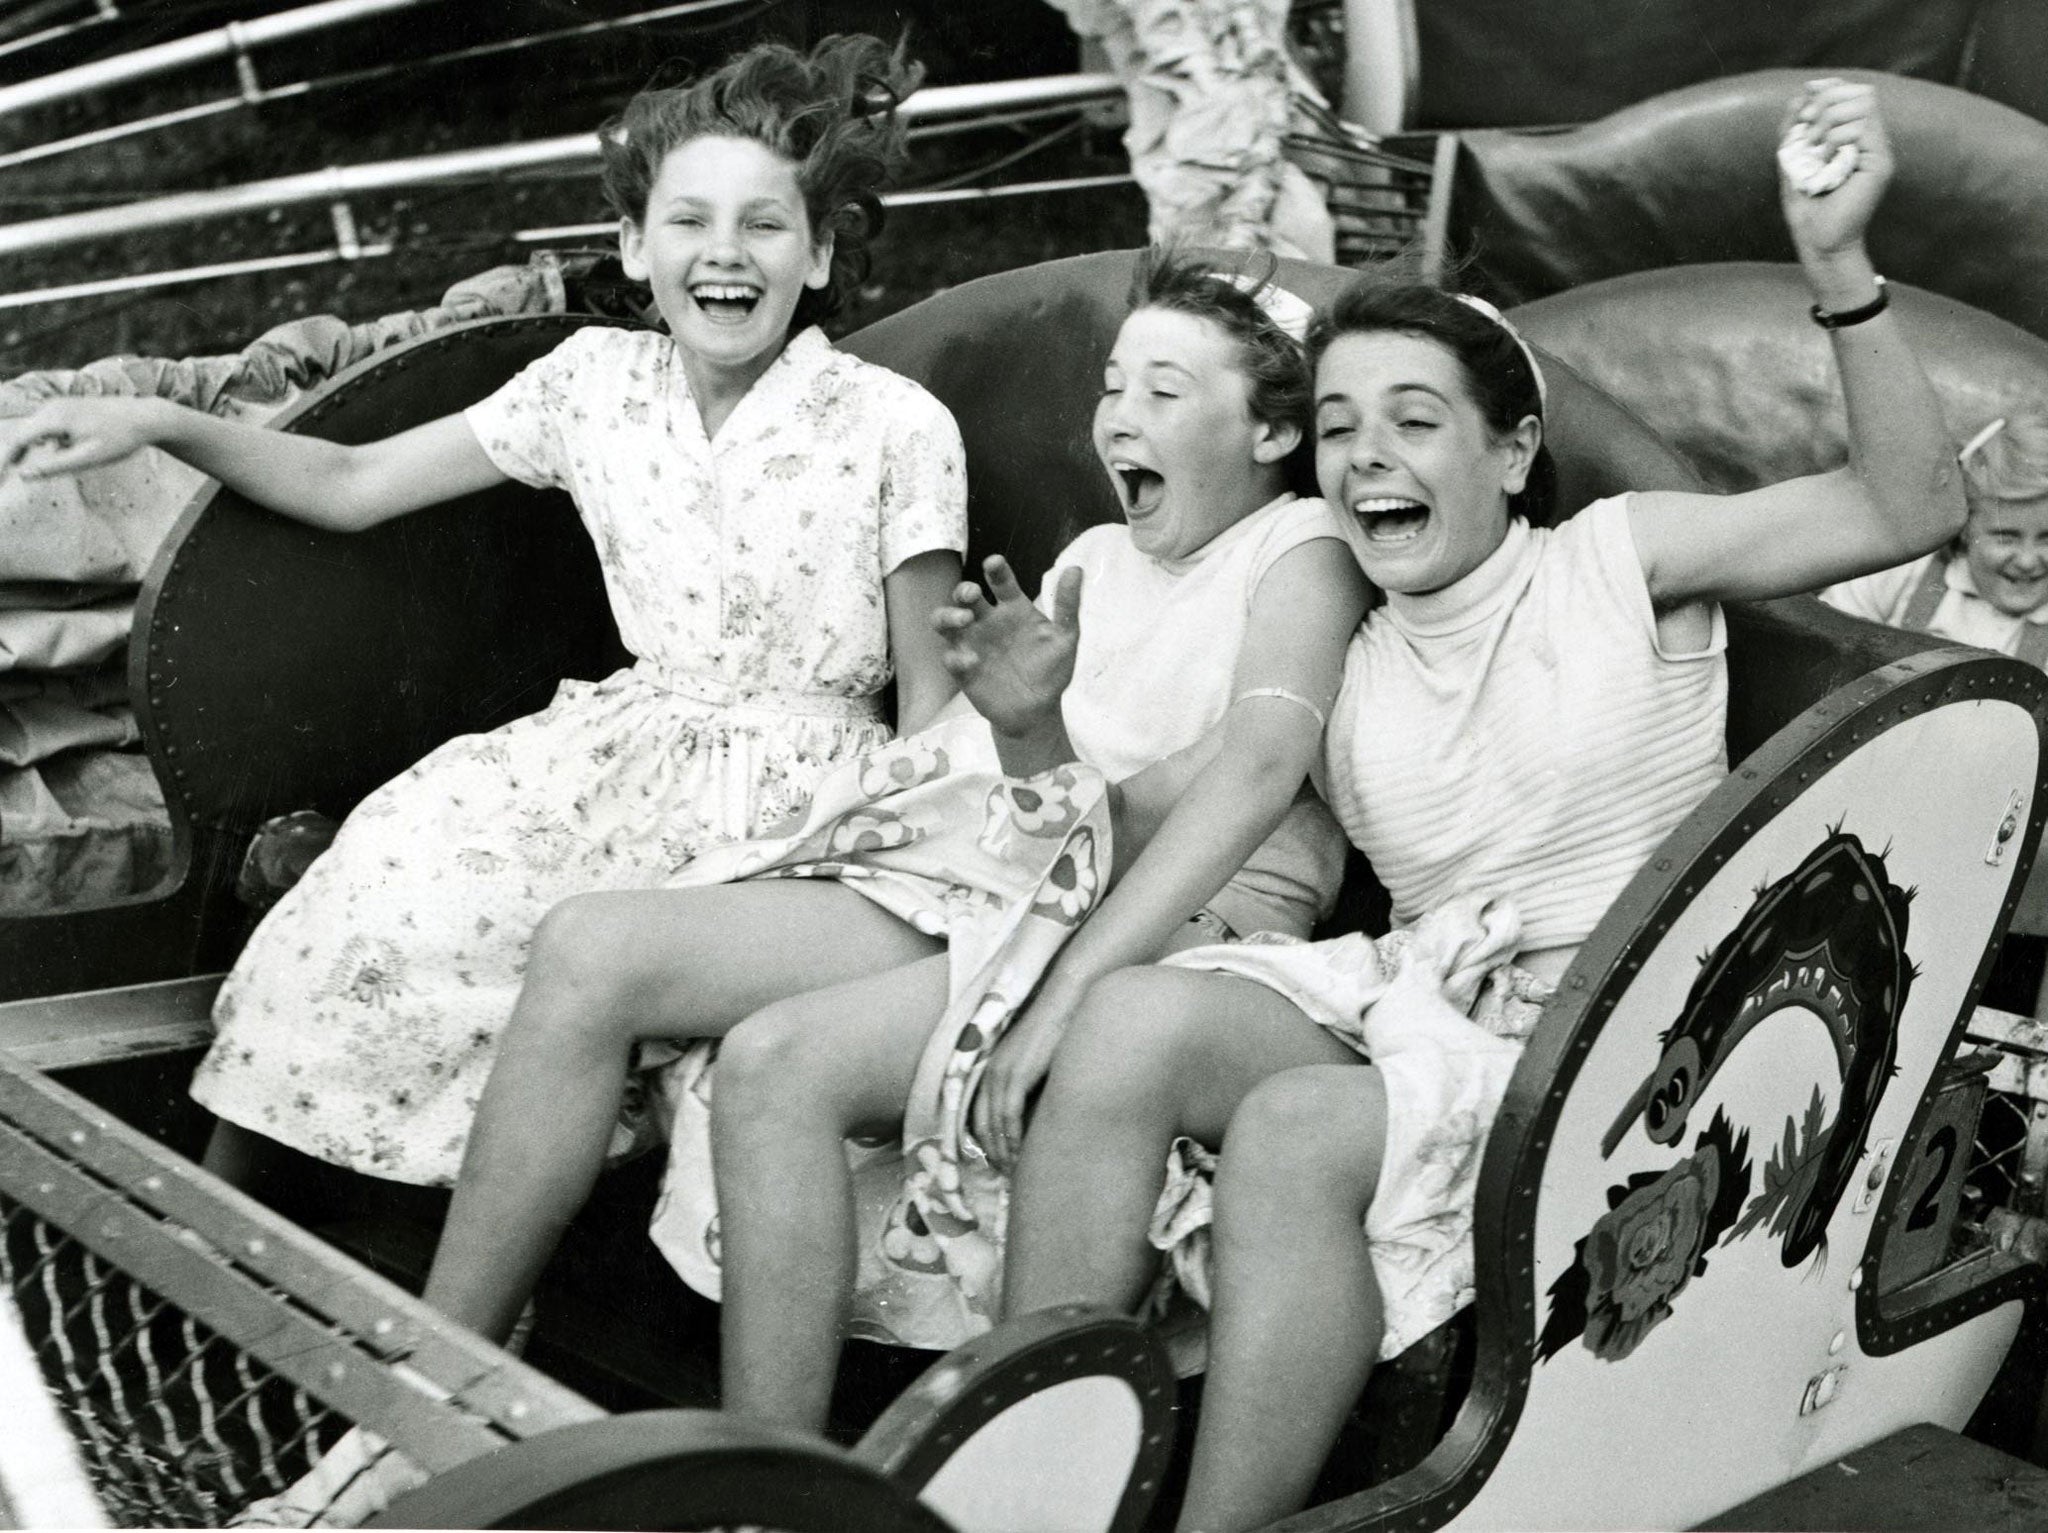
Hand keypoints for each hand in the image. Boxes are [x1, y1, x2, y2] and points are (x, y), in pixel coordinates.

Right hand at [0, 396, 167, 480]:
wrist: (146, 417)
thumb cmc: (119, 439)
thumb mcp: (88, 458)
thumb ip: (55, 466)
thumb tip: (23, 475)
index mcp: (54, 418)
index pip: (19, 440)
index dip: (7, 459)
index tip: (4, 478)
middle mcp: (52, 407)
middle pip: (25, 434)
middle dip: (18, 455)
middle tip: (19, 477)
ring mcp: (60, 405)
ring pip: (39, 432)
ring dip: (41, 449)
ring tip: (81, 453)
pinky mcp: (69, 408)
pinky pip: (52, 428)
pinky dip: (55, 442)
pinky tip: (85, 445)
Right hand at [931, 554, 1081, 740]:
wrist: (1038, 710)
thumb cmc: (1050, 670)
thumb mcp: (1065, 637)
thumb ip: (1067, 605)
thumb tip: (1076, 568)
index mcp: (1012, 609)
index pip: (1000, 581)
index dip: (995, 570)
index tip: (993, 563)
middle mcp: (988, 621)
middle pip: (965, 597)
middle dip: (963, 590)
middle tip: (973, 594)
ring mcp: (973, 644)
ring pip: (944, 620)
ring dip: (948, 615)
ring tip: (964, 619)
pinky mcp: (963, 670)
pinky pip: (950, 657)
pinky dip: (957, 656)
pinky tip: (972, 661)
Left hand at [968, 988, 1078, 1172]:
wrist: (1068, 1000)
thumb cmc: (1061, 1028)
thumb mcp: (1039, 1059)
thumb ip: (1033, 1082)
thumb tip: (1041, 1108)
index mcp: (994, 1067)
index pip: (980, 1115)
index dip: (987, 1142)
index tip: (1000, 1162)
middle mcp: (991, 1071)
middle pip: (982, 1125)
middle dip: (992, 1153)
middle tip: (1006, 1175)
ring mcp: (1001, 1073)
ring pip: (993, 1126)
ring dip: (1002, 1152)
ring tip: (1015, 1172)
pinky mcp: (1016, 1076)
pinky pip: (1008, 1118)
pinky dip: (1012, 1140)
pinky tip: (1021, 1155)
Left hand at [1777, 78, 1893, 268]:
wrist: (1818, 239)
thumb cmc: (1806, 203)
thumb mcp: (1792, 156)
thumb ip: (1796, 125)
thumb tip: (1804, 90)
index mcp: (1854, 134)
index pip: (1852, 91)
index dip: (1829, 89)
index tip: (1803, 108)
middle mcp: (1871, 139)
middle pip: (1860, 92)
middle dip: (1827, 102)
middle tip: (1805, 129)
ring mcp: (1879, 150)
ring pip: (1863, 105)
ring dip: (1829, 121)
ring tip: (1812, 149)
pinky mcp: (1880, 163)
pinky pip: (1862, 128)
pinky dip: (1835, 138)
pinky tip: (1823, 160)